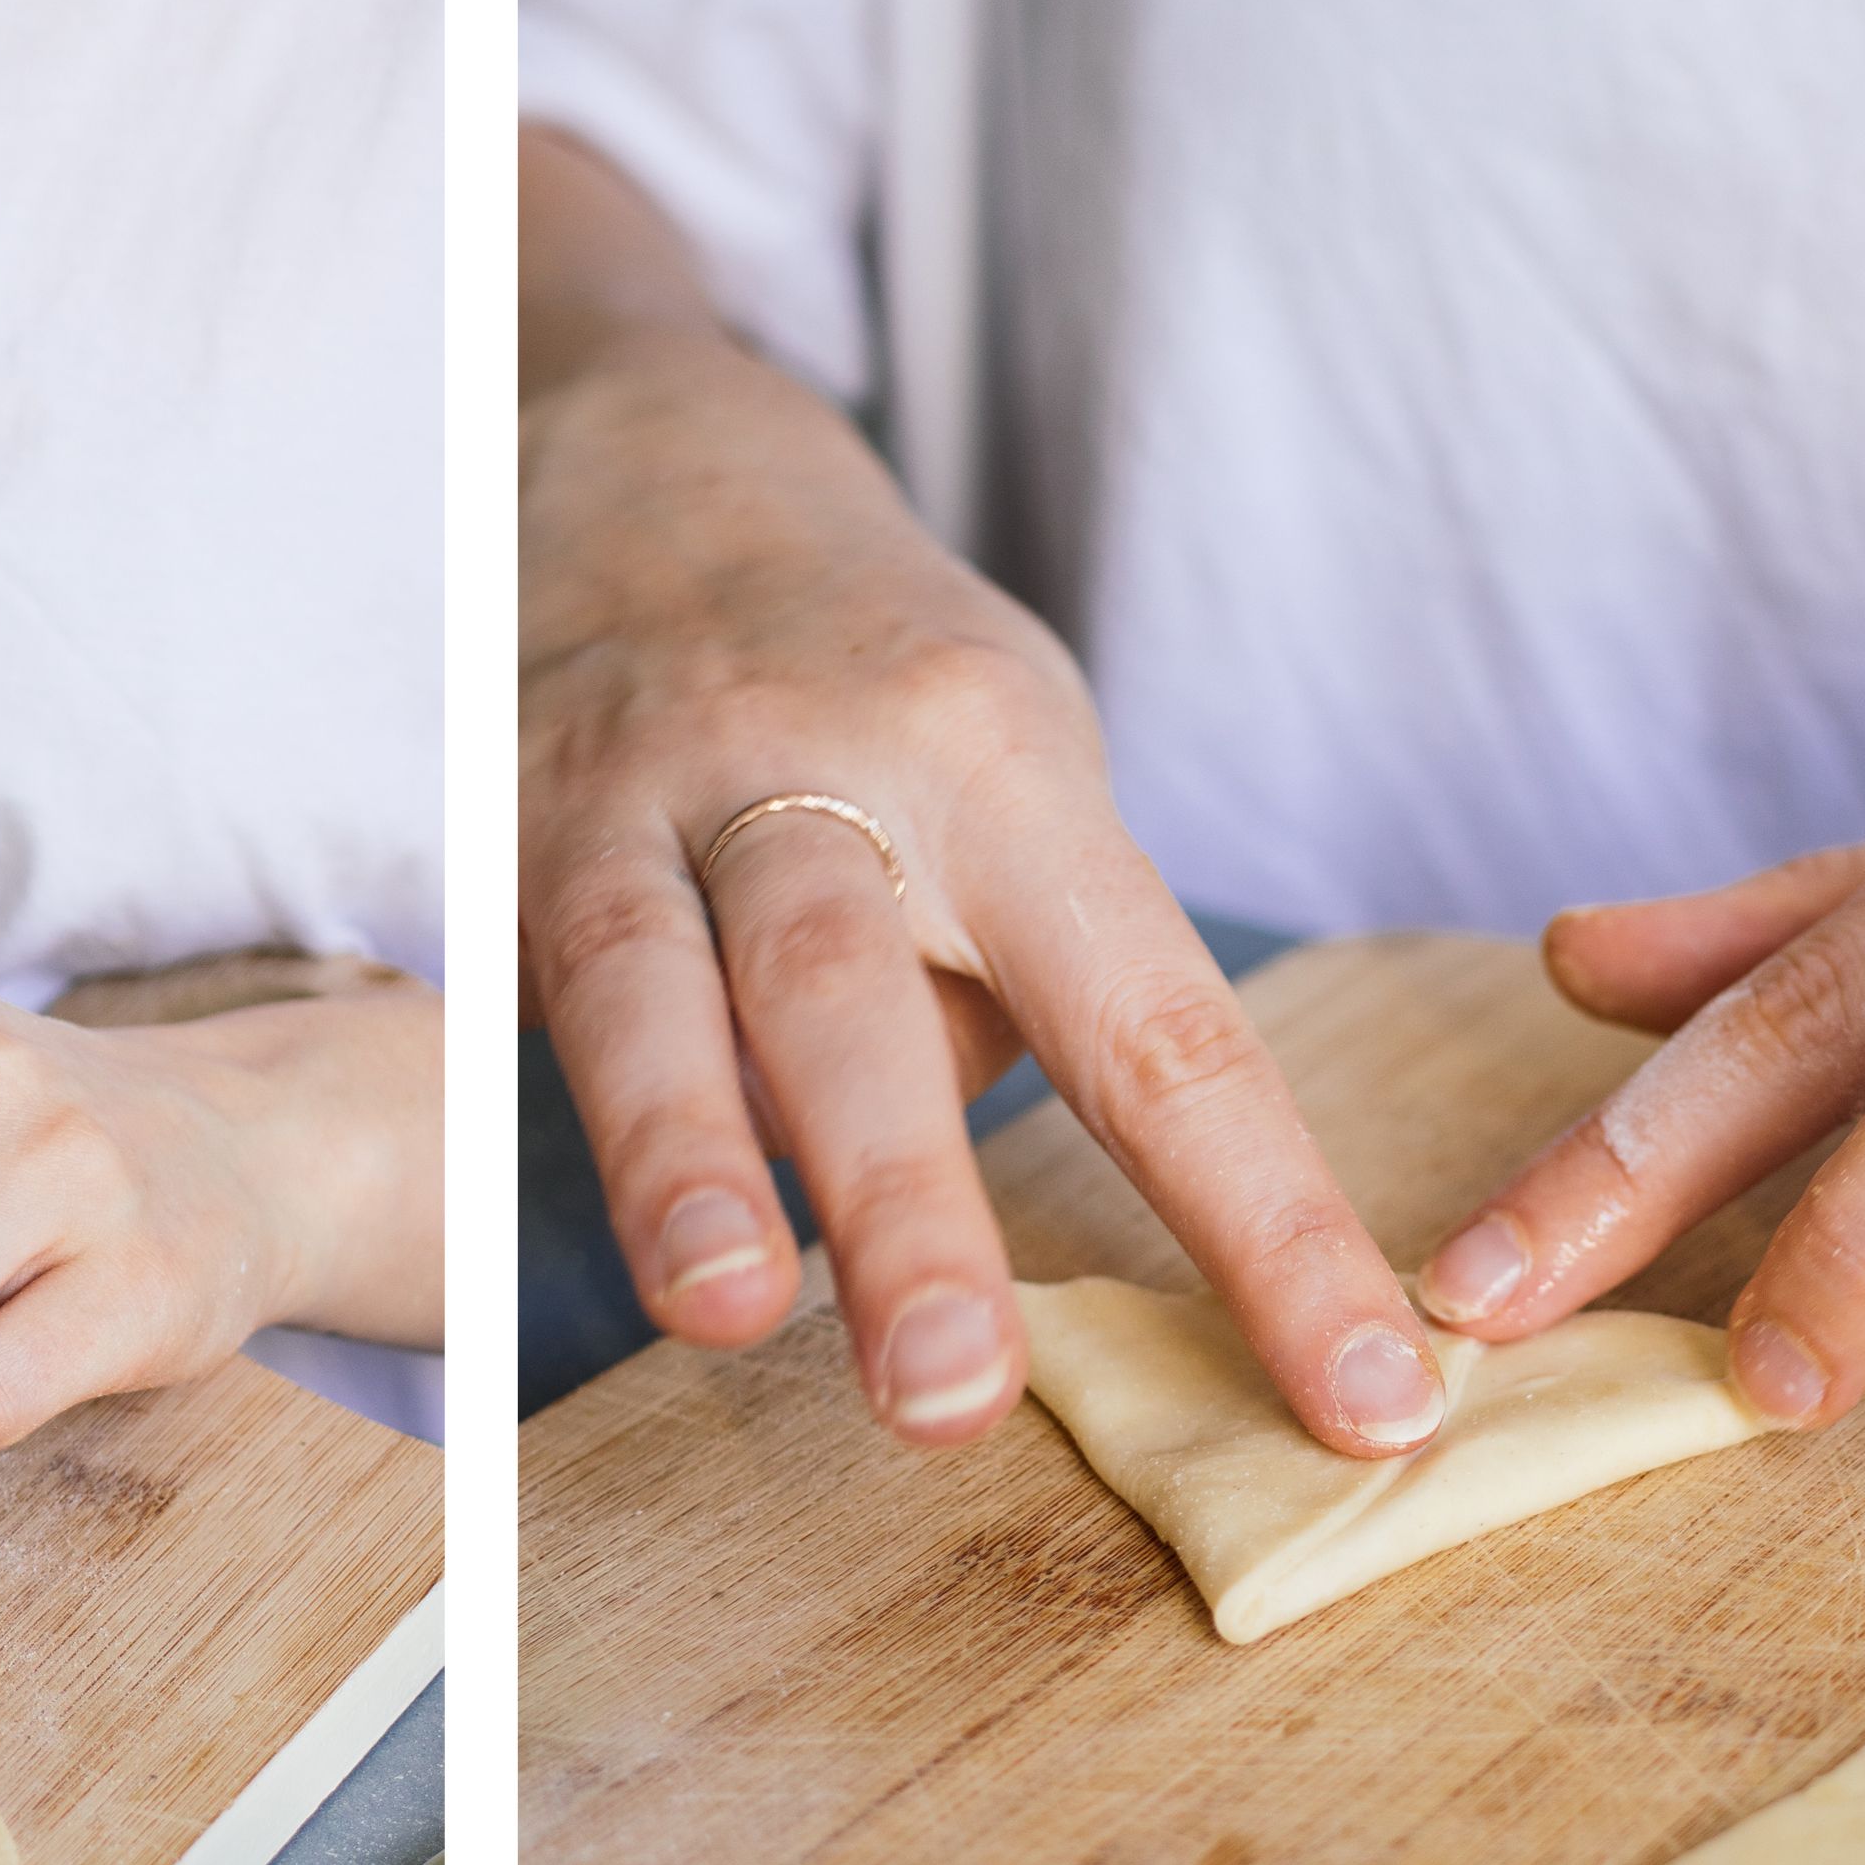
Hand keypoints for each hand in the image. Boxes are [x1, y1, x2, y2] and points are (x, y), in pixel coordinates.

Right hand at [517, 131, 1436, 1454]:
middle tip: (957, 1396)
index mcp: (1002, 769)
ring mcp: (634, 798)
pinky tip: (596, 1250)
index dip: (1269, 1229)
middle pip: (865, 1004)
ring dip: (689, 1165)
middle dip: (912, 1207)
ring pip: (654, 990)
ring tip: (725, 1312)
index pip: (1162, 1036)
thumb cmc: (875, 688)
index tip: (1370, 1404)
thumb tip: (930, 1241)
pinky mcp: (494, 836)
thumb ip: (992, 998)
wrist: (639, 460)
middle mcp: (816, 771)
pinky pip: (527, 988)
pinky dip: (568, 1118)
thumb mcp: (1007, 780)